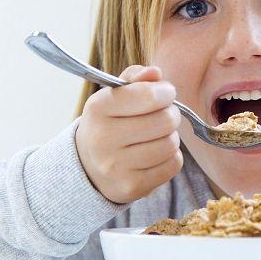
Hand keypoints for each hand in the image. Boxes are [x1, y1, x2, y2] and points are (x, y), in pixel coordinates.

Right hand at [75, 65, 182, 203]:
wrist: (88, 167)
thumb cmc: (110, 123)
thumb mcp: (114, 96)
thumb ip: (136, 79)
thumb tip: (155, 72)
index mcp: (98, 108)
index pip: (149, 95)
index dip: (166, 92)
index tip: (165, 93)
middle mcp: (103, 139)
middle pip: (166, 120)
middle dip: (171, 114)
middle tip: (163, 115)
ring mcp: (116, 166)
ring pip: (170, 144)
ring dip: (171, 137)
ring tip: (157, 136)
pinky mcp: (131, 187)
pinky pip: (173, 166)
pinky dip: (171, 158)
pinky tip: (156, 155)